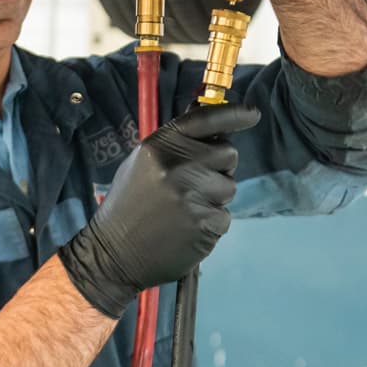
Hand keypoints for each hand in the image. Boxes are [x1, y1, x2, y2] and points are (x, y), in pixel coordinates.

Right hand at [57, 103, 260, 318]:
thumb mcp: (141, 164)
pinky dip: (211, 223)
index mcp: (160, 146)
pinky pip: (224, 216)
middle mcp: (179, 166)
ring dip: (215, 197)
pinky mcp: (205, 223)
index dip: (235, 114)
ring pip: (229, 186)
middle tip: (194, 183)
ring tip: (185, 208)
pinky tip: (187, 228)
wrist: (113, 253)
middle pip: (228, 153)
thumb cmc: (128, 206)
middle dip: (218, 166)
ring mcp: (194, 195)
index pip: (206, 119)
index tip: (252, 114)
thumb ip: (175, 144)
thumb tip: (210, 126)